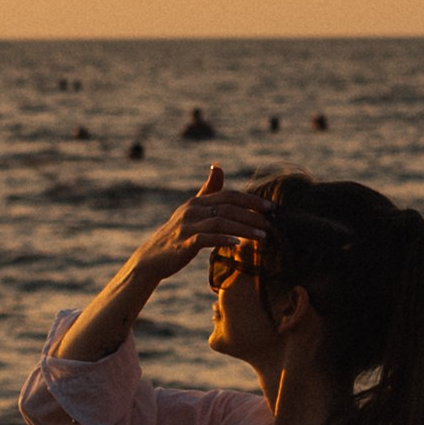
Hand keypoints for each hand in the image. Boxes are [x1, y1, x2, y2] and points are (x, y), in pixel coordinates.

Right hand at [136, 164, 272, 283]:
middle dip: (252, 215)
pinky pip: (206, 239)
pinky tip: (237, 244)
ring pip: (220, 223)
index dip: (251, 200)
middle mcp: (192, 210)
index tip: (271, 208)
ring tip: (262, 236)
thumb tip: (218, 166)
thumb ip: (208, 191)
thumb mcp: (192, 210)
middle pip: (227, 208)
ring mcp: (187, 226)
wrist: (152, 258)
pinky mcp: (183, 243)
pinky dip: (223, 240)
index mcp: (197, 202)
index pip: (229, 196)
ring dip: (244, 229)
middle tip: (271, 223)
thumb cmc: (177, 235)